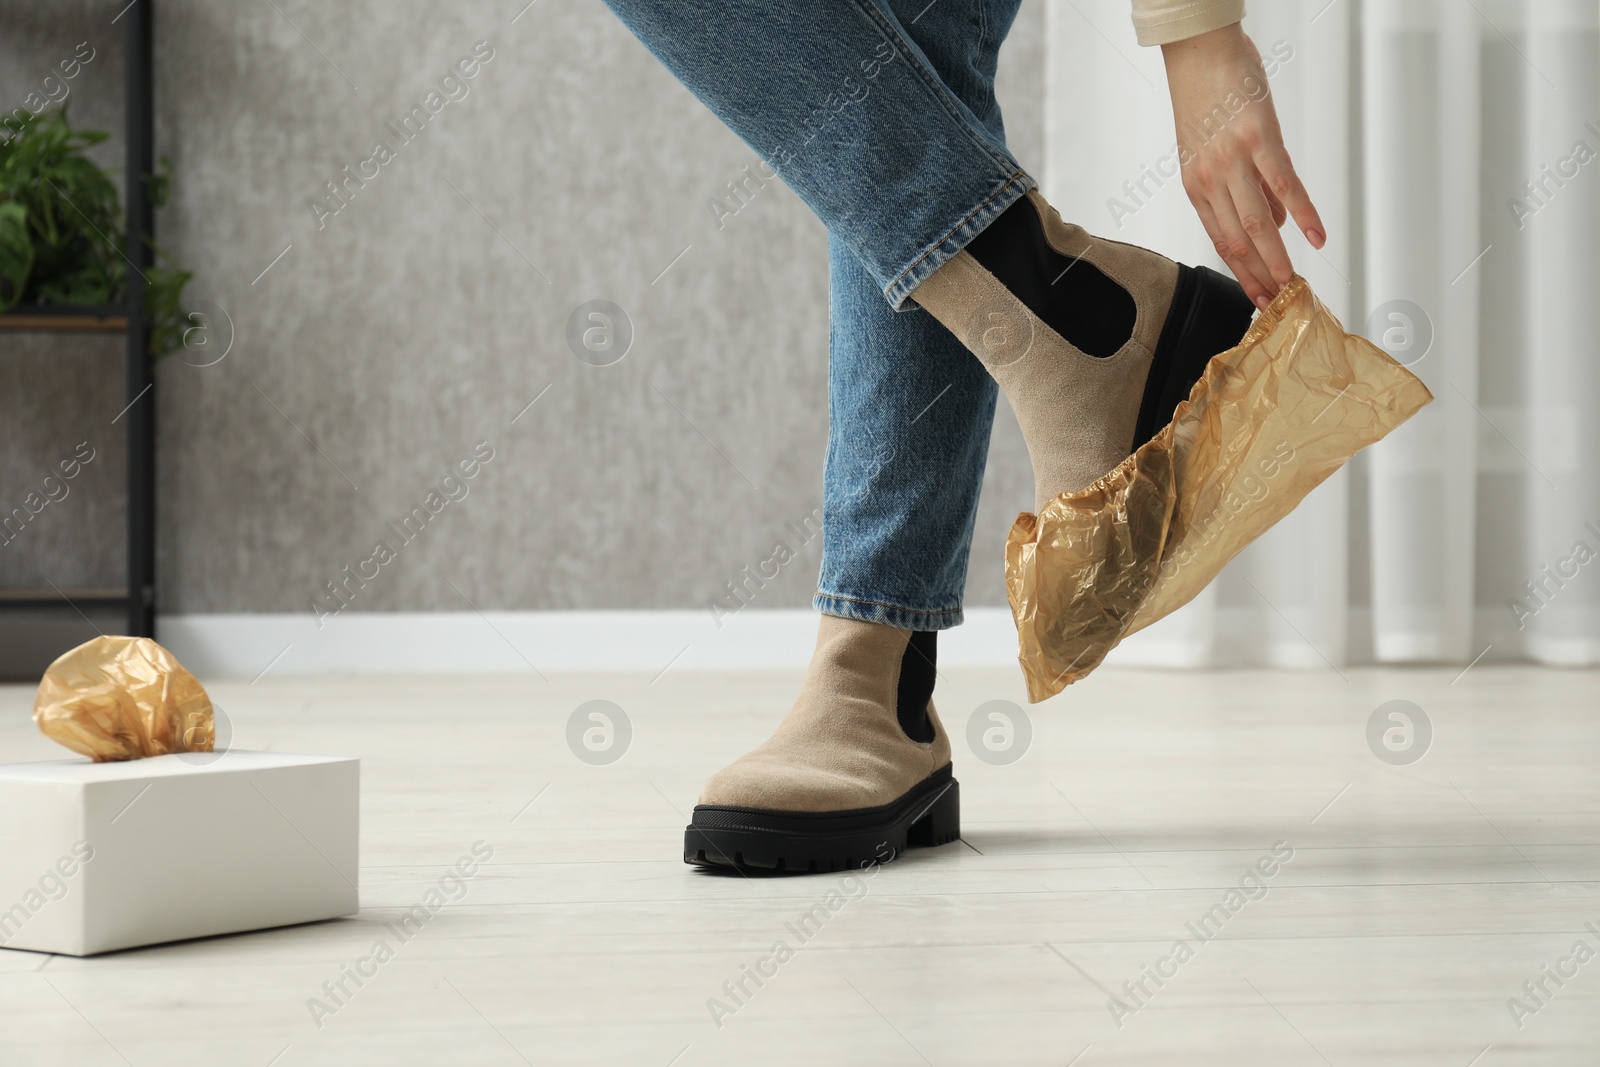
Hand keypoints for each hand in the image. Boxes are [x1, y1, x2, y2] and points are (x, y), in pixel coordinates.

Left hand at [1161, 24, 1323, 308]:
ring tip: (1291, 282)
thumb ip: (1242, 189)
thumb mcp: (1213, 151)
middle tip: (1275, 304)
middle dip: (1257, 276)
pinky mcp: (1257, 138)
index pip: (1220, 241)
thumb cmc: (1208, 96)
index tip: (1256, 298)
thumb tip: (1273, 223)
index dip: (1239, 273)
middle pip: (1236, 240)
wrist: (1199, 50)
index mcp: (1197, 185)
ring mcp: (1233, 159)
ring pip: (1257, 221)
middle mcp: (1210, 178)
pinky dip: (1303, 213)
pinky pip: (1283, 184)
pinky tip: (1316, 235)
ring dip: (1276, 256)